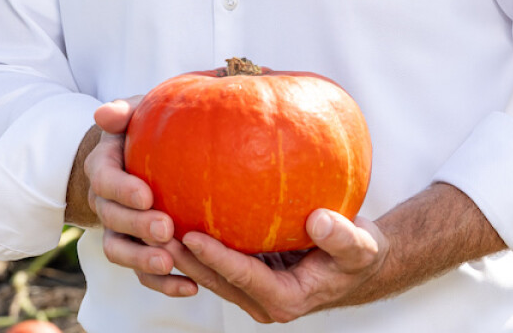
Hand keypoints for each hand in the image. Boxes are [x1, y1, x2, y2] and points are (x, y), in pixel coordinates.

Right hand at [84, 98, 186, 290]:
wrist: (147, 156)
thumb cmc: (146, 129)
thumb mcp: (137, 112)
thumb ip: (123, 110)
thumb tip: (105, 113)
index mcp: (104, 166)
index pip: (104, 179)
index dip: (122, 189)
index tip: (146, 195)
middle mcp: (105, 201)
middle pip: (112, 219)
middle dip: (136, 226)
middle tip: (165, 229)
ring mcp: (118, 229)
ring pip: (120, 251)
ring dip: (142, 260)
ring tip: (169, 262)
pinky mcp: (136, 250)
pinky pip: (143, 273)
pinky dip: (163, 284)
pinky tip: (190, 287)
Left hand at [158, 209, 388, 322]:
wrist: (357, 265)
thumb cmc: (360, 255)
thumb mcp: (361, 246)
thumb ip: (341, 236)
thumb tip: (318, 219)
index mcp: (286, 299)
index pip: (243, 277)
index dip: (217, 258)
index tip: (192, 234)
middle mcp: (263, 301)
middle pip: (215, 280)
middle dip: (184, 258)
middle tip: (155, 229)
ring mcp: (252, 291)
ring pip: (208, 275)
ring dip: (180, 252)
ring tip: (151, 222)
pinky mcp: (246, 276)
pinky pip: (216, 262)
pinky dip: (195, 243)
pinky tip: (176, 212)